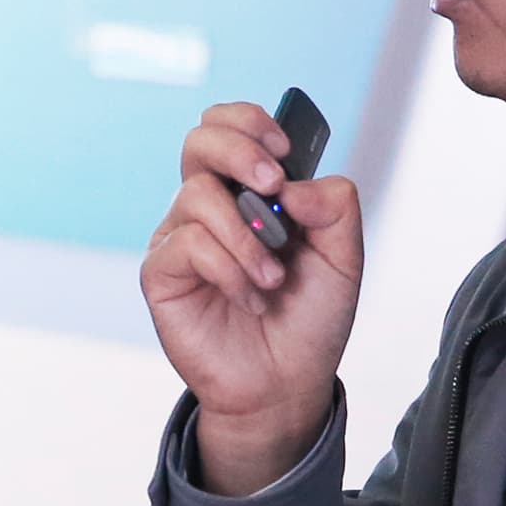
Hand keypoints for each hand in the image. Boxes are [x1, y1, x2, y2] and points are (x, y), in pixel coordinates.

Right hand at [142, 101, 365, 495]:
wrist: (286, 382)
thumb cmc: (307, 319)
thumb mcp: (344, 259)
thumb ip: (334, 209)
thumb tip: (293, 185)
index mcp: (248, 192)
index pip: (229, 126)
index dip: (251, 123)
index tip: (284, 152)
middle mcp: (210, 206)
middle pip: (200, 140)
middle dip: (239, 152)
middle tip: (271, 187)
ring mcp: (180, 238)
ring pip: (198, 196)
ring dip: (247, 237)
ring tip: (271, 279)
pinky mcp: (161, 273)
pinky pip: (187, 245)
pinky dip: (229, 270)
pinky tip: (249, 299)